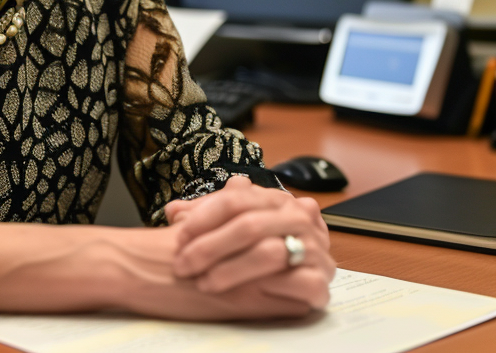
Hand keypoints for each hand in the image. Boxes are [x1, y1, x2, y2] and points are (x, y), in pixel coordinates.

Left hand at [164, 176, 334, 309]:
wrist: (299, 277)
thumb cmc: (254, 248)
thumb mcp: (230, 226)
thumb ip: (204, 216)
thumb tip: (174, 210)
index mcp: (278, 200)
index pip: (238, 199)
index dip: (204, 217)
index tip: (179, 235)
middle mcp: (300, 218)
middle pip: (250, 225)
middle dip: (210, 246)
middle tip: (183, 264)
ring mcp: (314, 248)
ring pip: (270, 253)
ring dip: (231, 270)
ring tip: (204, 282)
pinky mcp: (321, 280)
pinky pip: (299, 282)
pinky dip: (271, 287)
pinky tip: (247, 295)